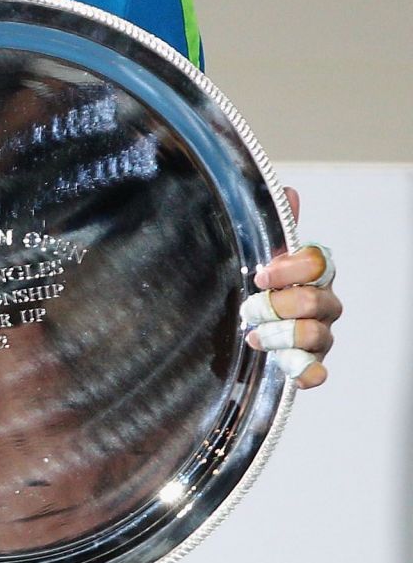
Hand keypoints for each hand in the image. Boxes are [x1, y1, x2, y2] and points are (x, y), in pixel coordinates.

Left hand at [242, 186, 341, 389]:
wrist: (239, 323)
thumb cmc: (254, 285)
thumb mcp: (258, 253)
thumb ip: (275, 227)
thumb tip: (289, 190)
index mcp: (312, 273)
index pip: (319, 263)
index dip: (290, 268)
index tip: (261, 274)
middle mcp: (323, 303)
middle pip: (315, 301)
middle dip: (277, 305)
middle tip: (249, 308)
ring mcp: (320, 335)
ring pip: (316, 334)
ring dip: (279, 335)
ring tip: (253, 336)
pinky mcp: (310, 363)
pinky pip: (319, 371)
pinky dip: (307, 373)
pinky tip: (292, 372)